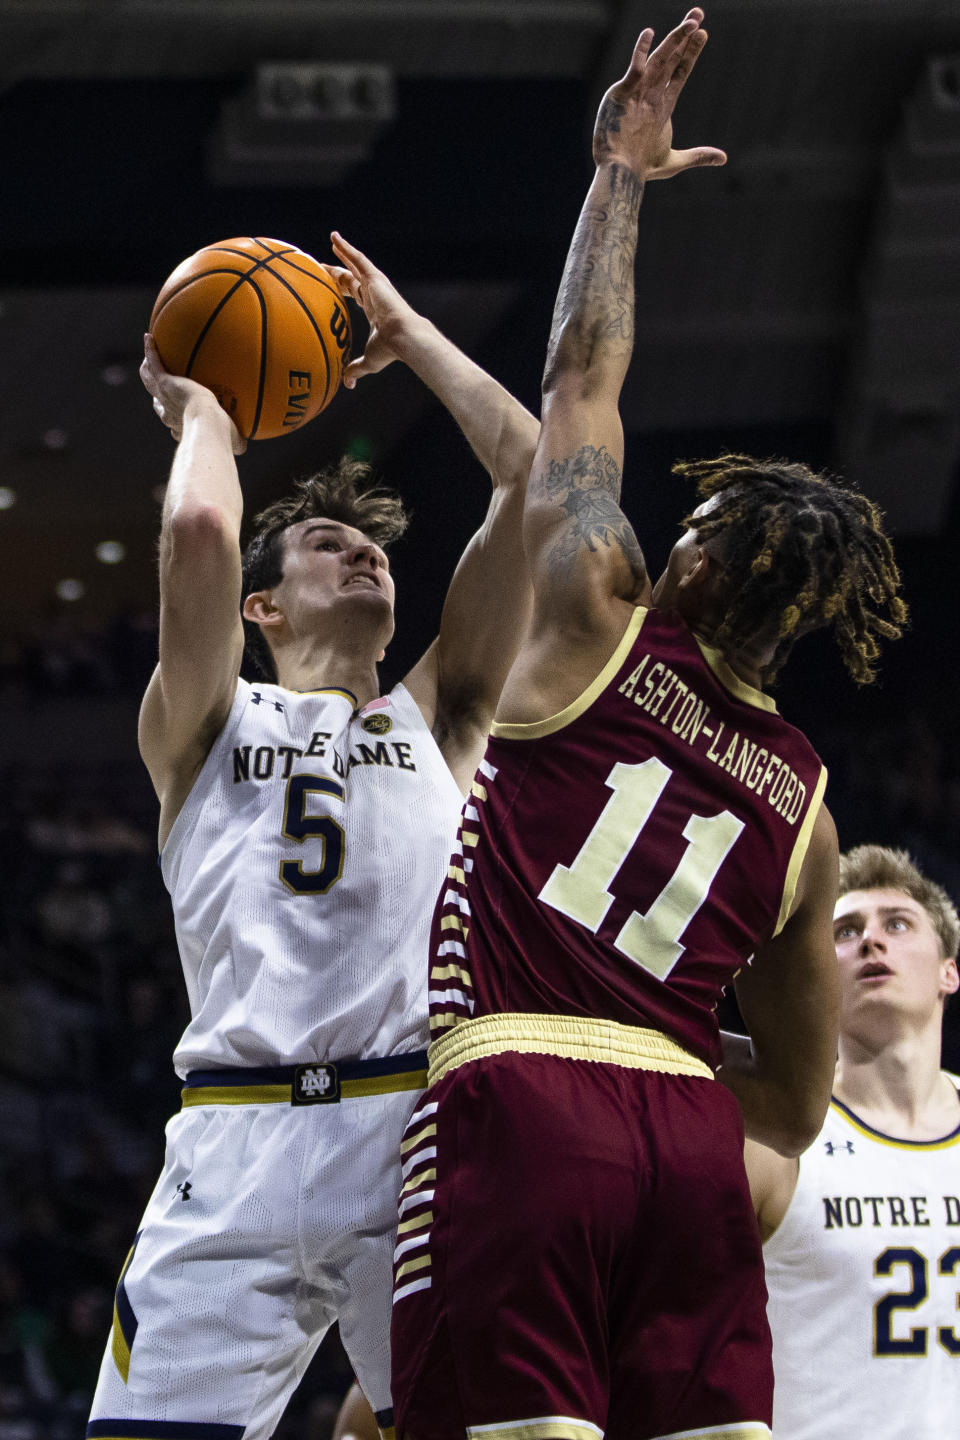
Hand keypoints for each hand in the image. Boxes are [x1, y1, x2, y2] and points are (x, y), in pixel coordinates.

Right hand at [140, 335, 245, 453]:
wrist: (208, 424)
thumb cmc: (222, 436)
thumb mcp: (232, 440)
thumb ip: (237, 442)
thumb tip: (246, 446)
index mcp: (181, 426)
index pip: (173, 419)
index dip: (174, 414)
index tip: (180, 409)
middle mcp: (168, 413)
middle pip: (157, 401)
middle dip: (157, 392)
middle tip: (160, 381)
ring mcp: (164, 396)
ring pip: (149, 380)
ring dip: (147, 369)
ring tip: (149, 357)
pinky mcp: (165, 382)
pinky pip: (154, 362)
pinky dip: (150, 350)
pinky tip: (150, 337)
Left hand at [328, 232, 423, 387]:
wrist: (403, 337)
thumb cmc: (389, 351)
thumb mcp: (367, 361)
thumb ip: (355, 369)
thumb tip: (347, 385)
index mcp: (374, 309)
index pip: (356, 296)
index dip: (344, 290)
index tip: (333, 287)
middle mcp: (374, 294)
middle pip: (353, 278)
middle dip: (339, 272)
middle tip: (325, 265)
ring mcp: (375, 285)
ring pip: (356, 264)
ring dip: (344, 253)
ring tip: (332, 240)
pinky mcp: (375, 278)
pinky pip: (358, 258)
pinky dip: (346, 248)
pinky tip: (334, 238)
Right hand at [593, 8, 725, 180]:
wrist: (621, 174)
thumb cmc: (641, 168)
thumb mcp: (674, 161)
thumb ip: (698, 156)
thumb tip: (723, 159)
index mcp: (662, 104)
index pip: (680, 71)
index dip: (691, 52)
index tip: (703, 33)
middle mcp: (651, 93)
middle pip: (671, 59)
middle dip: (685, 37)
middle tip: (698, 14)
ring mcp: (636, 92)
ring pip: (659, 60)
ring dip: (674, 40)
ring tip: (691, 22)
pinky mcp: (621, 95)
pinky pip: (634, 70)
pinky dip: (641, 53)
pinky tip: (650, 34)